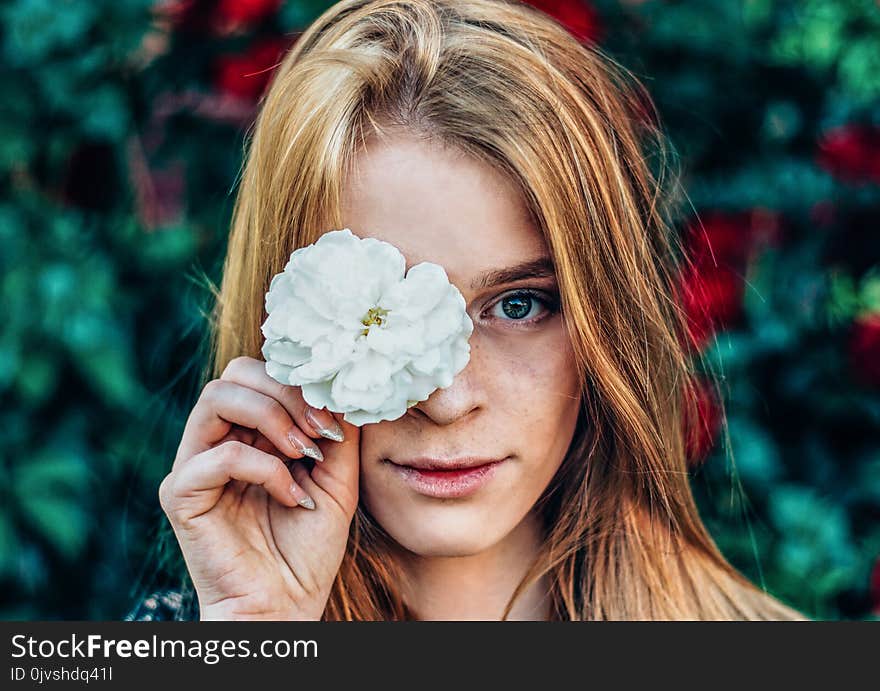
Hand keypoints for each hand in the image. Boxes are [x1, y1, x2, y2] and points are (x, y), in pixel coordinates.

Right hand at [158, 355, 359, 619]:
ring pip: (217, 398)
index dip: (299, 384)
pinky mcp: (180, 494)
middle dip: (285, 392)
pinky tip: (291, 496)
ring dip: (271, 417)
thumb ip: (337, 431)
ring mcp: (194, 465)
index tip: (336, 417)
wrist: (287, 607)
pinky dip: (264, 468)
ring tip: (305, 452)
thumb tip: (339, 387)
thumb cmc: (308, 547)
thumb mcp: (337, 479)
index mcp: (249, 433)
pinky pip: (218, 456)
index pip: (260, 375)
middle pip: (235, 374)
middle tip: (320, 430)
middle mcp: (217, 441)